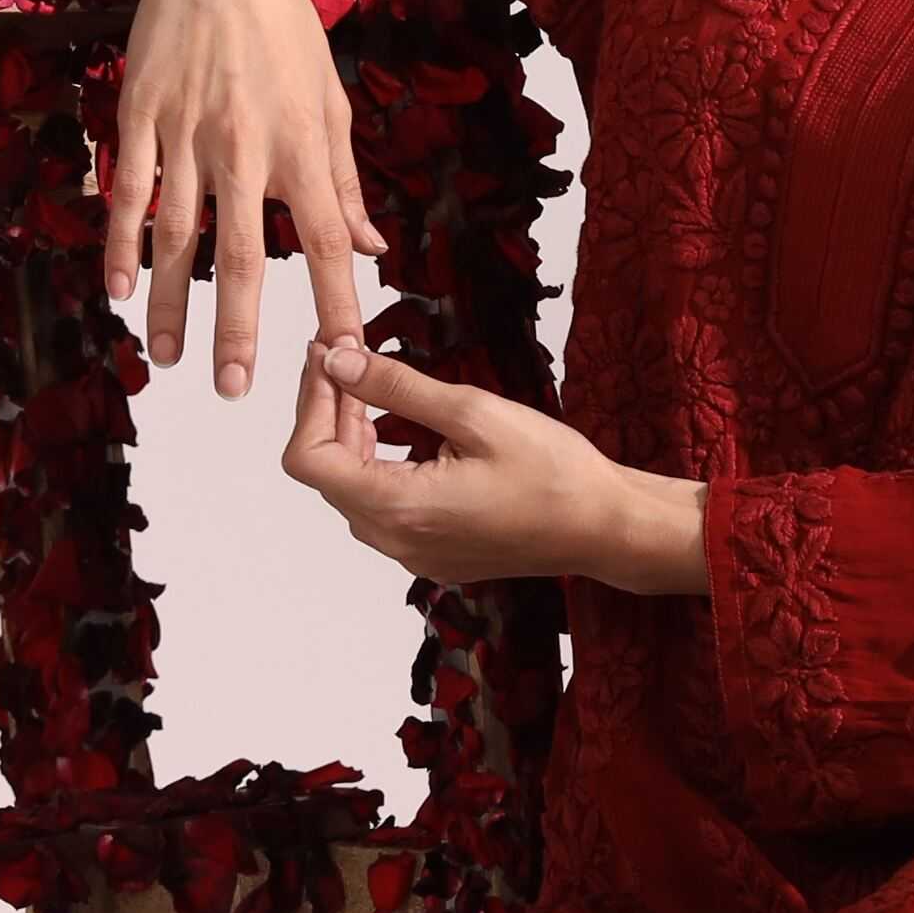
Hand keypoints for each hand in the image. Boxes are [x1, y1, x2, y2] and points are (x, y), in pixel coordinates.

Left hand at [282, 335, 629, 587]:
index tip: (327, 358)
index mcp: (401, 508)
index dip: (310, 403)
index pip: (309, 459)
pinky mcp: (431, 555)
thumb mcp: (474, 412)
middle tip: (348, 357)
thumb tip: (338, 360)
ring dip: (352, 439)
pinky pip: (381, 509)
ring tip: (375, 391)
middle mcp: (397, 542)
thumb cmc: (554, 472)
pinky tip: (403, 431)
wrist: (604, 527)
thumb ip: (397, 387)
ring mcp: (413, 555)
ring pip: (350, 492)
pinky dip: (378, 465)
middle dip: (330, 412)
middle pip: (326, 474)